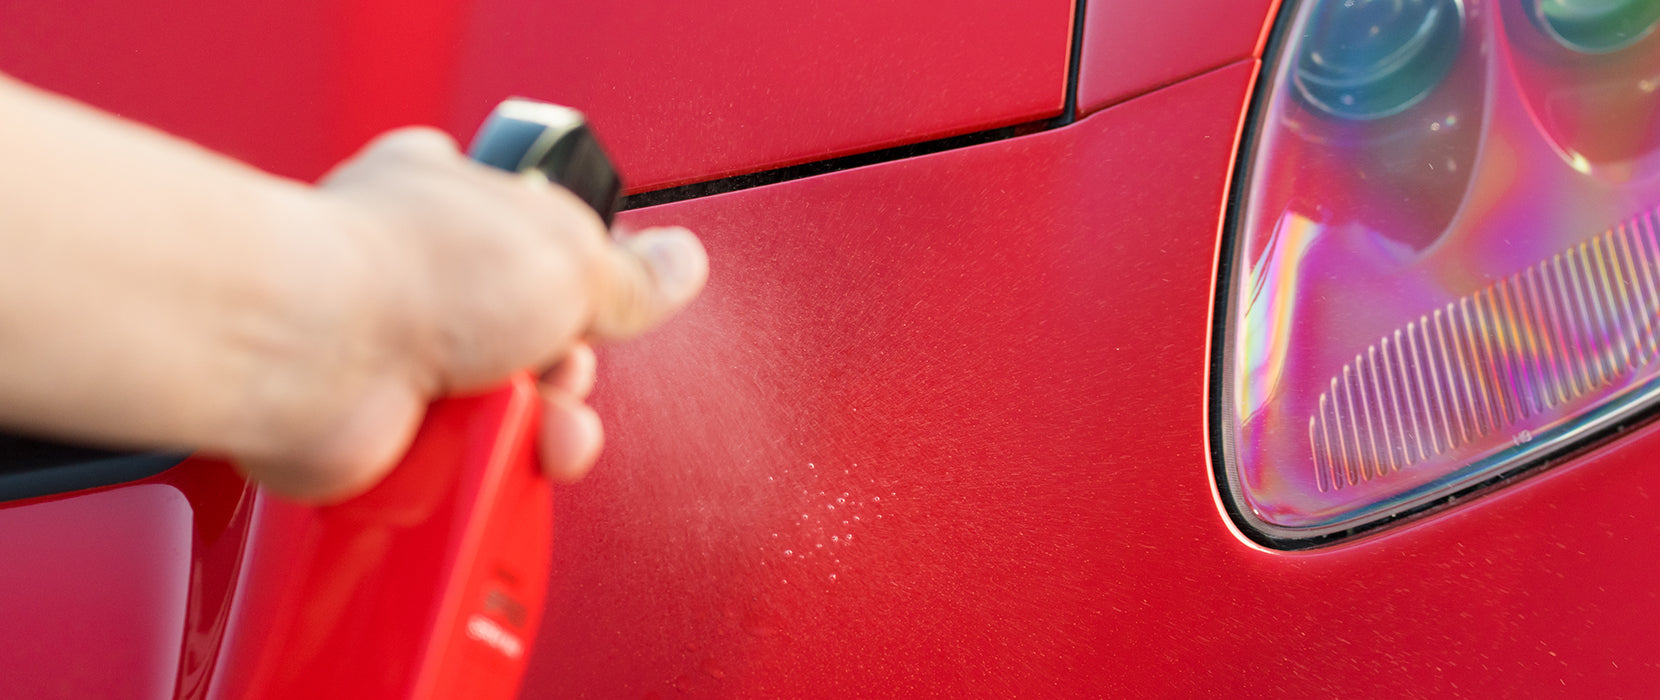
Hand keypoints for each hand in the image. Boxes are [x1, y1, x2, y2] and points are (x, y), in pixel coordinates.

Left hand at [236, 128, 706, 500]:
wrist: (316, 355)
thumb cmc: (408, 270)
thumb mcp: (568, 255)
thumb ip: (632, 273)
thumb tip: (682, 263)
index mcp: (457, 198)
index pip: (543, 240)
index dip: (584, 281)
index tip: (605, 304)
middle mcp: (422, 275)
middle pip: (537, 339)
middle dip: (569, 370)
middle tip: (561, 368)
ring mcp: (400, 357)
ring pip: (509, 410)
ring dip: (542, 428)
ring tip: (532, 422)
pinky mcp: (385, 434)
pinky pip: (467, 464)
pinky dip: (490, 470)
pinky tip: (490, 454)